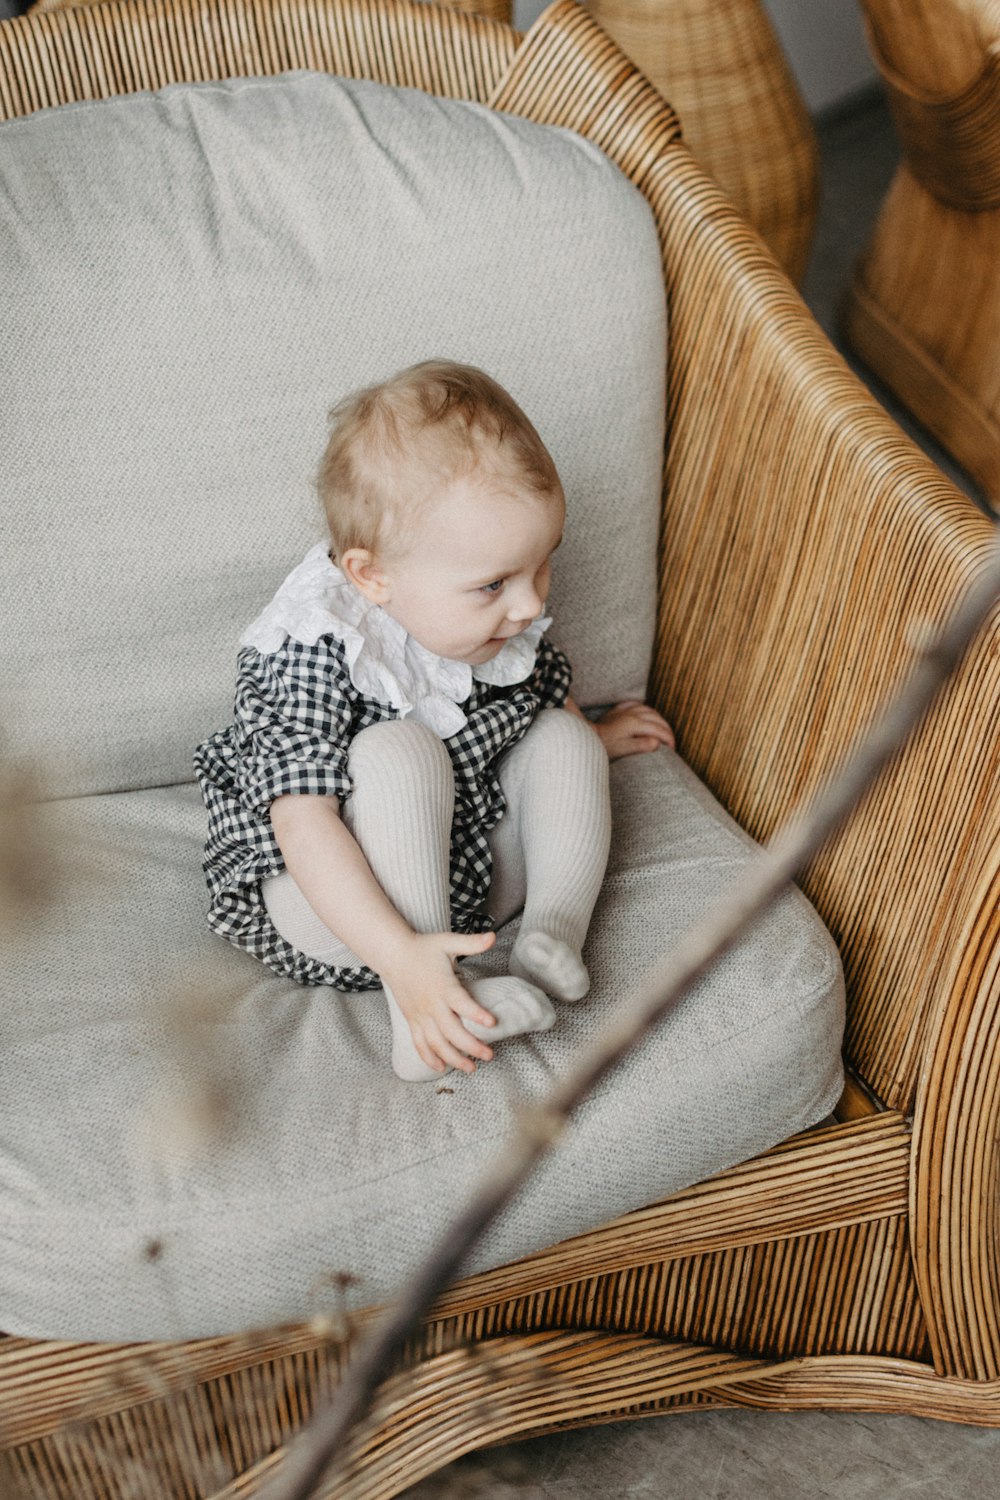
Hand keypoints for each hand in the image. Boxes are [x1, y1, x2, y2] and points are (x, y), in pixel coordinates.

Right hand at [380, 929, 498, 1074]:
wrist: (393, 955)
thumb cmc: (423, 948)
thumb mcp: (447, 942)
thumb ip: (471, 943)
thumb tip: (493, 936)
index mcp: (443, 987)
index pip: (462, 1003)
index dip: (476, 1014)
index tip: (492, 1022)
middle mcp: (431, 1005)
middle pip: (451, 1032)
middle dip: (471, 1047)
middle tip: (489, 1056)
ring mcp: (420, 1016)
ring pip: (436, 1043)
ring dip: (453, 1058)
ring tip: (471, 1068)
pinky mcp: (412, 1020)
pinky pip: (420, 1044)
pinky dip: (429, 1058)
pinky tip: (440, 1068)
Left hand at [594, 700, 674, 760]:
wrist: (588, 737)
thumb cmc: (605, 746)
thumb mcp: (623, 749)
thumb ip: (641, 745)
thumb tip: (657, 743)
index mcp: (635, 724)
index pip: (659, 730)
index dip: (669, 739)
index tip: (672, 749)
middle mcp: (632, 714)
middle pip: (657, 718)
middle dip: (667, 729)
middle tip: (671, 742)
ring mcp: (625, 711)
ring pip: (649, 710)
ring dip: (659, 719)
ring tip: (663, 729)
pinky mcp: (618, 712)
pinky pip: (636, 705)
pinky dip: (645, 709)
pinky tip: (646, 714)